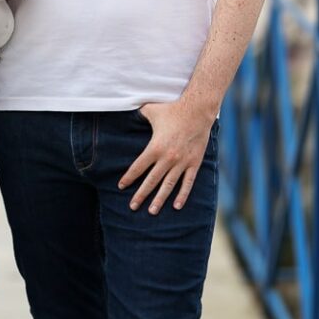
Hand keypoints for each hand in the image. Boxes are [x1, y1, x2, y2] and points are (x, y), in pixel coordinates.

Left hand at [118, 97, 215, 214]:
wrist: (198, 110)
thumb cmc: (172, 109)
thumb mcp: (151, 110)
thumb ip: (139, 114)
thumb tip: (126, 108)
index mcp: (155, 147)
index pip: (138, 167)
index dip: (129, 178)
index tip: (121, 186)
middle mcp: (168, 158)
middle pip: (151, 180)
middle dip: (141, 195)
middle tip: (133, 206)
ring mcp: (182, 162)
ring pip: (168, 185)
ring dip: (159, 199)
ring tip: (152, 211)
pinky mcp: (194, 163)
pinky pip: (188, 182)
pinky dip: (182, 195)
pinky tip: (176, 206)